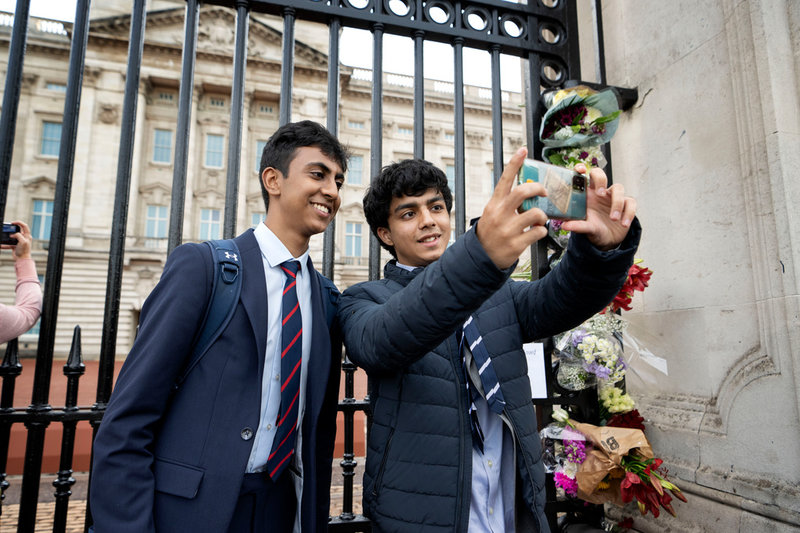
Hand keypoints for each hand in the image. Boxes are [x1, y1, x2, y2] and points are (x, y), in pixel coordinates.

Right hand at [6, 221, 32, 259]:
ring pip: (11, 237)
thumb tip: (13, 235)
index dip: (19, 223)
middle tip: (7, 229)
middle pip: (17, 231)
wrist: (22, 260)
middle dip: (11, 230)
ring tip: (3, 237)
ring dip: (7, 238)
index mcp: (27, 236)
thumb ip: (18, 235)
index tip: (12, 223)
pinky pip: (8, 244)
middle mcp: (24, 238)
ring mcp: (19, 242)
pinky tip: (1, 245)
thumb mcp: (23, 241)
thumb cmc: (24, 251)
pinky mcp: (15, 246)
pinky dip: (4, 245)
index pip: (24, 226)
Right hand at [475, 147, 548, 268]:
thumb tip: (528, 188)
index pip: (505, 179)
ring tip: (540, 219)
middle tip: (544, 192)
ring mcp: (508, 230)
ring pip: (536, 214)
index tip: (523, 150)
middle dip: (538, 189)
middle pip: (522, 192)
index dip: (515, 163)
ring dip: (542, 216)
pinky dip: (541, 231)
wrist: (482, 258)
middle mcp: (500, 215)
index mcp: (494, 204)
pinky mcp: (516, 244)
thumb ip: (507, 202)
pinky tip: (536, 232)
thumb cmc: (491, 232)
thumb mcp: (492, 213)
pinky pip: (538, 232)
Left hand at [561, 164, 636, 249]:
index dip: (581, 169)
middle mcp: (600, 193)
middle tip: (600, 193)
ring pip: (618, 188)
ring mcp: (614, 198)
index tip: (581, 170)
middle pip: (600, 174)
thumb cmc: (595, 230)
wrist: (608, 241)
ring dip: (617, 203)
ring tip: (613, 219)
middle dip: (601, 179)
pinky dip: (629, 213)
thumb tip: (565, 225)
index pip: (583, 177)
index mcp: (587, 196)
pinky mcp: (626, 205)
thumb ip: (577, 226)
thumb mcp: (586, 229)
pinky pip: (631, 202)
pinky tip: (623, 224)